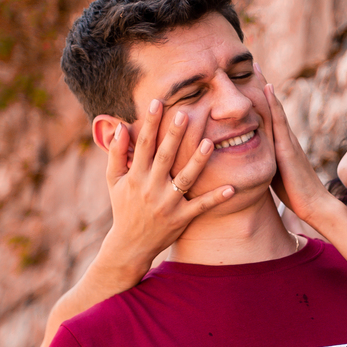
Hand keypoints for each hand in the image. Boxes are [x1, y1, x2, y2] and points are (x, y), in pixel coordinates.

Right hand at [102, 97, 234, 274]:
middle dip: (174, 135)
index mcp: (136, 176)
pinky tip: (232, 188)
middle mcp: (151, 188)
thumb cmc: (123, 207)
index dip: (150, 123)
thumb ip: (116, 154)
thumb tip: (121, 127)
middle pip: (165, 157)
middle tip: (186, 113)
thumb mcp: (114, 180)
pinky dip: (216, 198)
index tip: (158, 102)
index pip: (144, 145)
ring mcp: (168, 204)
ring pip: (185, 179)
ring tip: (210, 143)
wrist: (130, 244)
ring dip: (197, 162)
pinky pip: (201, 206)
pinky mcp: (182, 218)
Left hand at [260, 71, 339, 231]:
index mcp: (280, 143)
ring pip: (274, 107)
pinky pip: (279, 121)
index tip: (246, 79)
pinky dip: (272, 103)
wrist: (316, 206)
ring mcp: (288, 140)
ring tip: (254, 65)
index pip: (267, 115)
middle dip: (260, 82)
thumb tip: (249, 158)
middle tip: (249, 60)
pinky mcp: (288, 148)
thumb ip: (265, 161)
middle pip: (271, 104)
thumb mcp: (273, 173)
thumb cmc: (295, 195)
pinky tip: (265, 87)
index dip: (258, 97)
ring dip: (264, 85)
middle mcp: (285, 137)